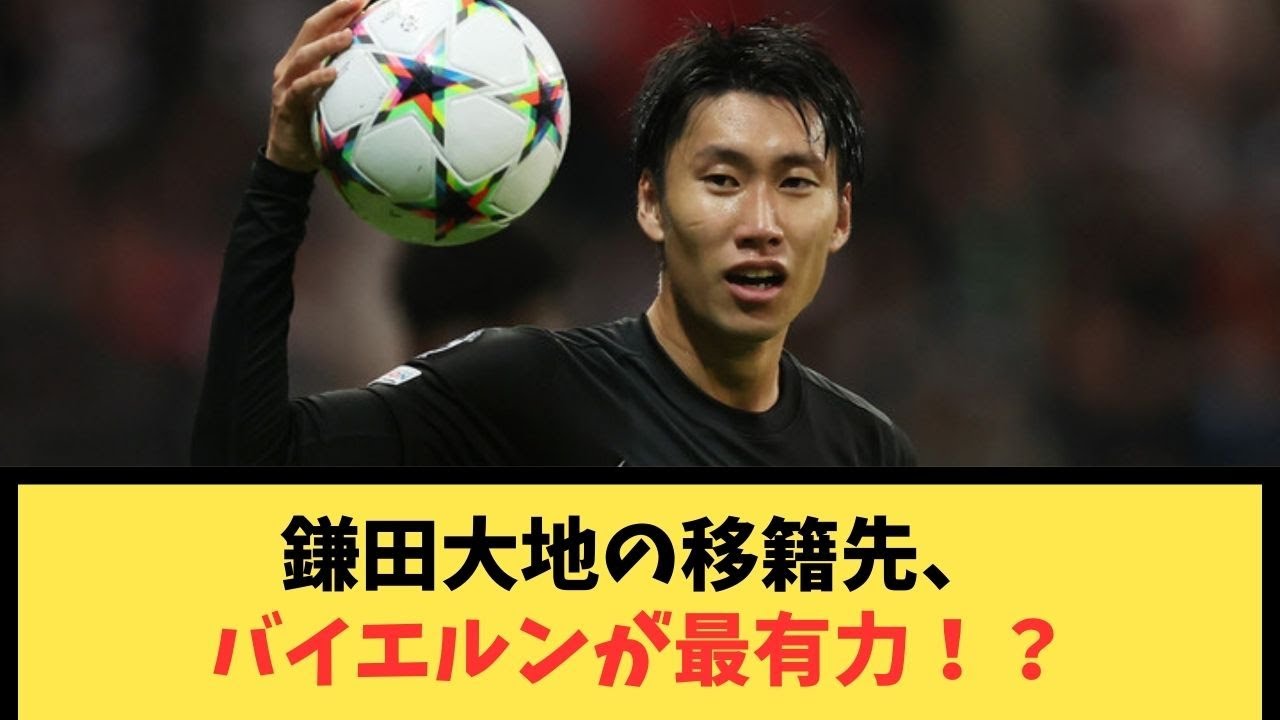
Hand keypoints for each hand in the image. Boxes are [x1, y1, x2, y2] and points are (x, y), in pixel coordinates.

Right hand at [265, 0, 367, 172]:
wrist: (289, 160)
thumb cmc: (315, 126)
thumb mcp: (333, 100)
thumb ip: (349, 83)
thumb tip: (385, 74)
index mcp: (302, 62)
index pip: (319, 28)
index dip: (339, 11)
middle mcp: (291, 67)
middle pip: (310, 30)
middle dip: (333, 13)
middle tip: (356, 2)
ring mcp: (286, 85)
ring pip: (304, 56)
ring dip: (327, 43)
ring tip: (349, 35)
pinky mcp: (286, 106)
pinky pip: (301, 89)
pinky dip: (317, 80)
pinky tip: (333, 74)